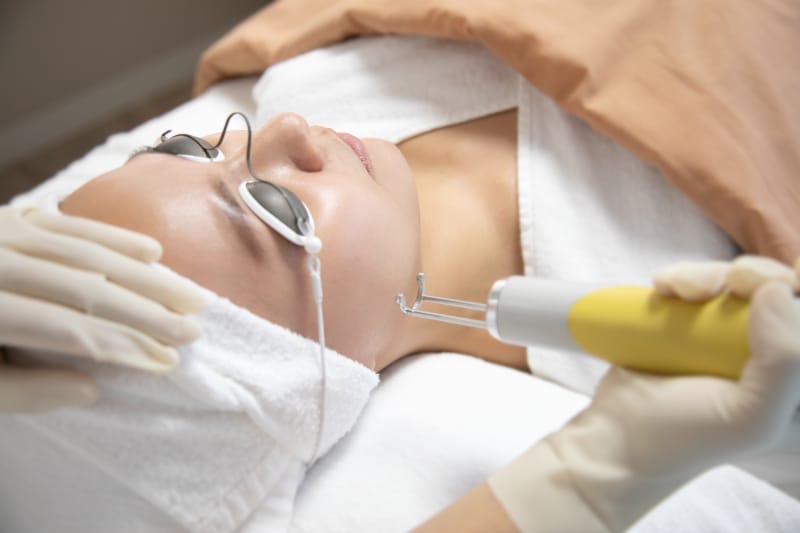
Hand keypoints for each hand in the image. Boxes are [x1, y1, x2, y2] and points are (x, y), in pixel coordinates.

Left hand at [0, 206, 206, 412]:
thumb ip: (26, 391)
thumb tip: (93, 387)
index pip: (67, 329)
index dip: (121, 348)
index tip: (165, 364)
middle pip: (86, 285)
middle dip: (147, 313)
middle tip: (193, 332)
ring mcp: (4, 232)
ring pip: (88, 251)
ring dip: (146, 276)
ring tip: (189, 298)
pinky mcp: (11, 218)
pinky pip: (70, 224)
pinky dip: (114, 237)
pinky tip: (152, 251)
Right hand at [489, 256, 799, 531]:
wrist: (613, 436)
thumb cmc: (682, 438)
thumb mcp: (751, 417)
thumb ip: (784, 362)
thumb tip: (775, 290)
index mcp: (795, 384)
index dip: (795, 290)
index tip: (771, 285)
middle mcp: (767, 355)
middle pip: (780, 289)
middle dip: (756, 275)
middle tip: (733, 281)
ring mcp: (727, 336)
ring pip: (736, 279)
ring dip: (706, 276)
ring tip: (674, 290)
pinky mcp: (689, 323)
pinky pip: (698, 282)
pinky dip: (681, 277)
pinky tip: (662, 289)